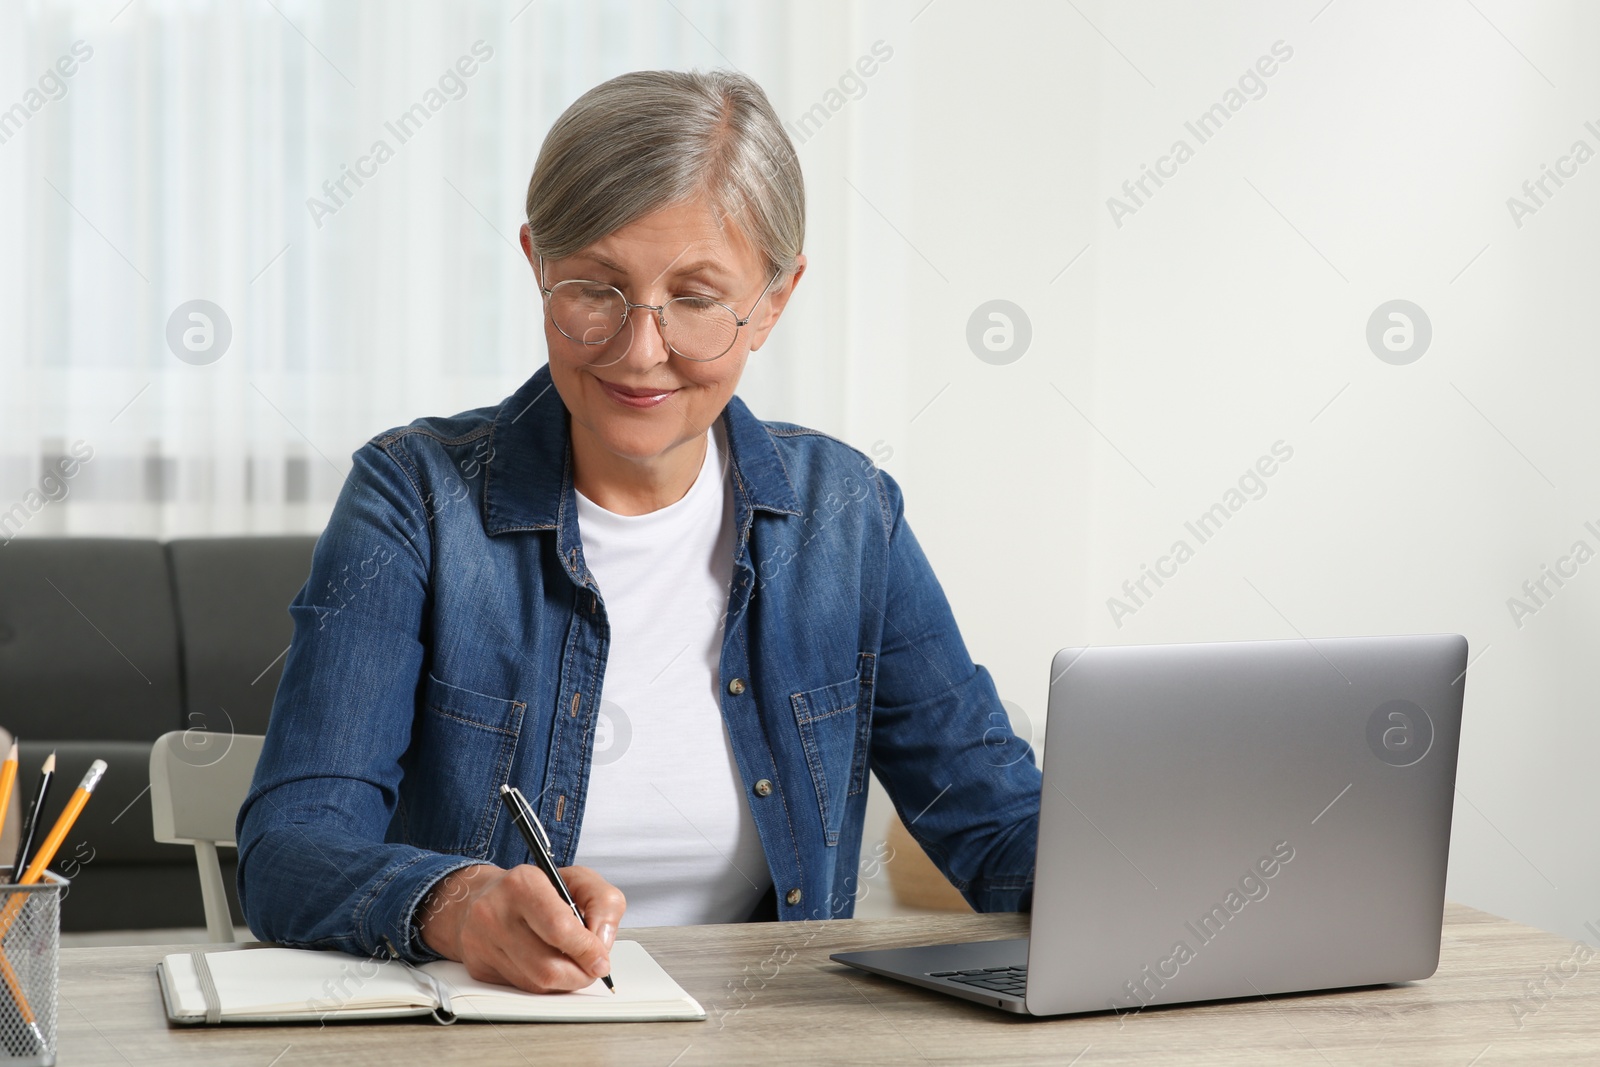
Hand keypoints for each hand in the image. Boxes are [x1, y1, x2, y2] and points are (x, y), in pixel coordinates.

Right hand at [416, 863, 625, 992]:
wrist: (480, 895)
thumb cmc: (533, 888)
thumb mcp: (577, 879)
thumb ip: (603, 902)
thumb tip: (603, 943)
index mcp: (522, 884)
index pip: (559, 928)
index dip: (586, 950)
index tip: (601, 960)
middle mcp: (495, 913)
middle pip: (547, 967)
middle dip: (579, 975)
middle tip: (592, 969)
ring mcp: (482, 942)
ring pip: (536, 983)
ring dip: (564, 981)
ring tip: (573, 964)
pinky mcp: (478, 966)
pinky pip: (521, 987)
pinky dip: (543, 982)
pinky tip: (547, 964)